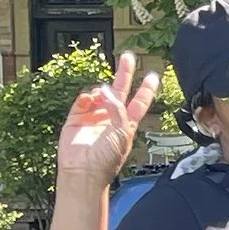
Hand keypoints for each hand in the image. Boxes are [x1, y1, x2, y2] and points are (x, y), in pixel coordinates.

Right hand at [55, 53, 160, 198]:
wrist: (83, 172)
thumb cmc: (106, 159)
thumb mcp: (121, 132)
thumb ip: (117, 109)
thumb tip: (106, 90)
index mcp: (126, 124)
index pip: (139, 102)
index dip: (146, 89)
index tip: (152, 76)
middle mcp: (111, 118)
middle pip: (120, 91)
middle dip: (124, 74)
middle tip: (128, 57)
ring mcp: (93, 117)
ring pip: (100, 94)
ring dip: (102, 91)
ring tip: (101, 97)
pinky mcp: (76, 118)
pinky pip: (83, 100)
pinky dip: (86, 96)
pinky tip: (89, 99)